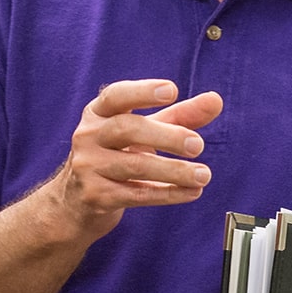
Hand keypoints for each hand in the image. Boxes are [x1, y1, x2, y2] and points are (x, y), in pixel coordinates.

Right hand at [45, 79, 223, 239]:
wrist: (75, 202)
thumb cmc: (116, 156)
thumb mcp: (144, 132)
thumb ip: (179, 116)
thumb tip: (215, 100)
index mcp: (98, 113)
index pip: (116, 96)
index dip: (143, 91)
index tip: (172, 90)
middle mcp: (88, 136)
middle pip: (127, 129)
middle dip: (166, 136)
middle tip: (198, 145)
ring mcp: (88, 167)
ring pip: (134, 166)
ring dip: (174, 170)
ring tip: (204, 175)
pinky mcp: (96, 196)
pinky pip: (137, 194)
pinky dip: (167, 194)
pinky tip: (191, 192)